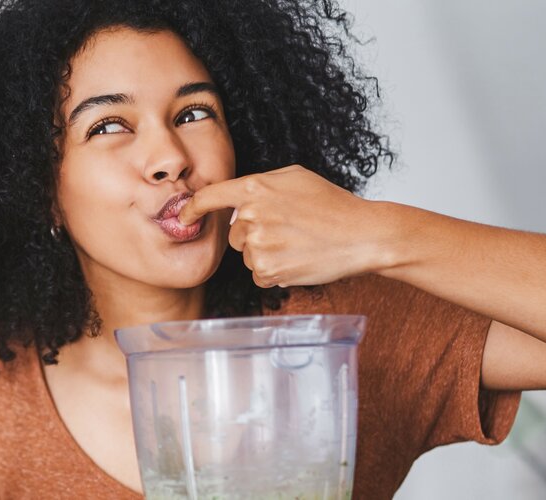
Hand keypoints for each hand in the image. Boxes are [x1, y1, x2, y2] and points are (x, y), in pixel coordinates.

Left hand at [178, 165, 395, 287]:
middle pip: (233, 234)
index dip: (192, 209)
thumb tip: (236, 201)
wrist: (361, 235)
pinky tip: (298, 260)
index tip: (184, 217)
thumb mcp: (294, 177)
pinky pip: (259, 275)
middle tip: (287, 231)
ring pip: (247, 256)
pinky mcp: (268, 271)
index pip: (210, 197)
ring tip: (297, 244)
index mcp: (255, 188)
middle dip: (253, 235)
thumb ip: (260, 185)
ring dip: (266, 254)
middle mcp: (251, 216)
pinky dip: (275, 272)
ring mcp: (258, 245)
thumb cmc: (332, 204)